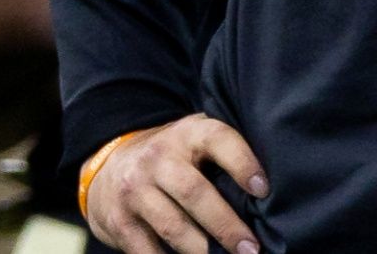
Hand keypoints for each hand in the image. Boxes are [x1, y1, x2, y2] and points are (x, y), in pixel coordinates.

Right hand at [82, 114, 268, 253]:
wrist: (109, 164)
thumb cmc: (171, 157)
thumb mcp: (193, 140)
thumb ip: (223, 153)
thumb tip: (267, 190)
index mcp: (186, 134)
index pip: (218, 139)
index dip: (242, 162)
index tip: (263, 190)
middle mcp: (157, 158)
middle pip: (195, 193)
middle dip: (226, 226)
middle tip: (251, 249)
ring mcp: (134, 189)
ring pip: (172, 226)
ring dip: (202, 251)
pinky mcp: (118, 221)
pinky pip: (147, 250)